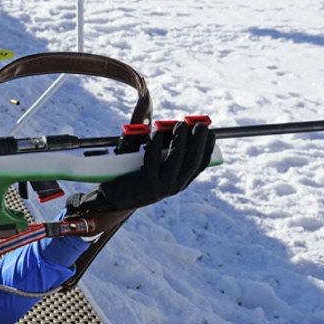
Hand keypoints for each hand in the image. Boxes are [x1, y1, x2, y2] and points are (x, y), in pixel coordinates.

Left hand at [66, 121, 214, 215]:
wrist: (113, 200)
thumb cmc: (133, 178)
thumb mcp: (153, 165)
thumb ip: (163, 149)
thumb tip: (167, 124)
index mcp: (179, 183)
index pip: (200, 165)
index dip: (207, 148)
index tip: (210, 132)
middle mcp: (173, 186)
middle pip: (193, 162)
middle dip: (199, 142)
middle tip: (199, 124)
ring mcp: (160, 186)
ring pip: (176, 161)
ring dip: (180, 140)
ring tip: (181, 124)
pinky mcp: (145, 182)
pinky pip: (153, 160)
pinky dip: (156, 144)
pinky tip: (156, 133)